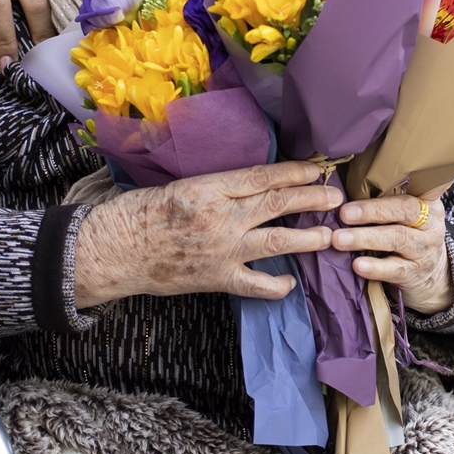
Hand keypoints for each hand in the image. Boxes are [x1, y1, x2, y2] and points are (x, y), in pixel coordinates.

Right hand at [74, 160, 342, 305]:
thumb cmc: (144, 211)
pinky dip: (277, 284)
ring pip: (277, 241)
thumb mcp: (183, 185)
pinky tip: (290, 282)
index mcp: (210, 188)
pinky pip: (257, 284)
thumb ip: (220, 187)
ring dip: (307, 238)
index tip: (316, 169)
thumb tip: (258, 185)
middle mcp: (222, 216)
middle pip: (277, 203)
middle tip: (335, 197)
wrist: (118, 249)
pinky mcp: (218, 278)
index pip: (263, 176)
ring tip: (329, 235)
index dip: (294, 172)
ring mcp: (223, 250)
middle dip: (311, 198)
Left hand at [331, 187, 451, 314]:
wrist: (429, 274)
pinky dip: (375, 267)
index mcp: (426, 200)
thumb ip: (383, 197)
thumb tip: (341, 189)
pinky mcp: (416, 273)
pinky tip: (357, 265)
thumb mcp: (403, 212)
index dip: (397, 179)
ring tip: (339, 239)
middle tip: (343, 213)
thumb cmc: (405, 230)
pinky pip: (395, 269)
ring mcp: (425, 249)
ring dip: (365, 238)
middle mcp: (430, 222)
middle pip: (404, 210)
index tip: (372, 173)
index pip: (419, 183)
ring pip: (397, 239)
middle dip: (371, 211)